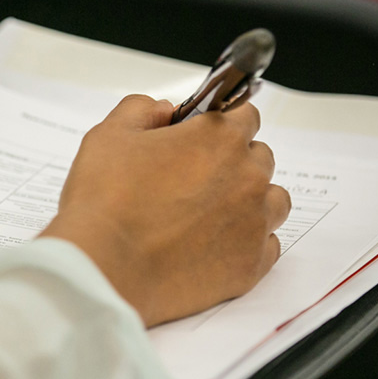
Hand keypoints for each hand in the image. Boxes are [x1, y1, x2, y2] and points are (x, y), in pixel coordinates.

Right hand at [40, 95, 290, 326]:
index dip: (220, 123)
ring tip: (211, 213)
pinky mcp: (251, 264)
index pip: (245, 114)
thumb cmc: (105, 202)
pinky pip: (268, 245)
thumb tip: (163, 111)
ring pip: (272, 200)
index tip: (201, 137)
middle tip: (193, 179)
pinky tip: (215, 244)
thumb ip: (141, 109)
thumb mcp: (109, 135)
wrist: (106, 269)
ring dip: (250, 200)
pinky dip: (247, 241)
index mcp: (219, 138)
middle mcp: (247, 177)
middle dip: (233, 162)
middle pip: (259, 157)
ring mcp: (254, 223)